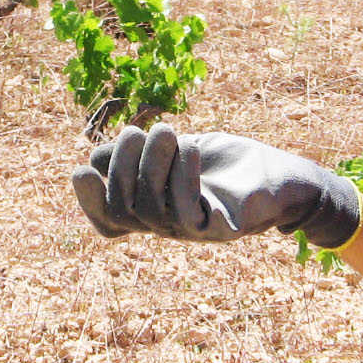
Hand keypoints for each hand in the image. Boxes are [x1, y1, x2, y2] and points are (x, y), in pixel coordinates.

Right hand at [70, 123, 361, 246]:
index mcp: (153, 209)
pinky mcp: (219, 230)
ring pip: (149, 210)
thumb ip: (140, 153)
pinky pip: (187, 213)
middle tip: (136, 131)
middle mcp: (166, 225)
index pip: (109, 220)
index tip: (81, 170)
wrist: (282, 176)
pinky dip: (183, 177)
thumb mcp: (176, 150)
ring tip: (167, 131)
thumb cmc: (227, 162)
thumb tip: (99, 157)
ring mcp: (191, 231)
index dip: (89, 201)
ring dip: (151, 165)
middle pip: (123, 211)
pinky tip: (191, 148)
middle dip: (120, 167)